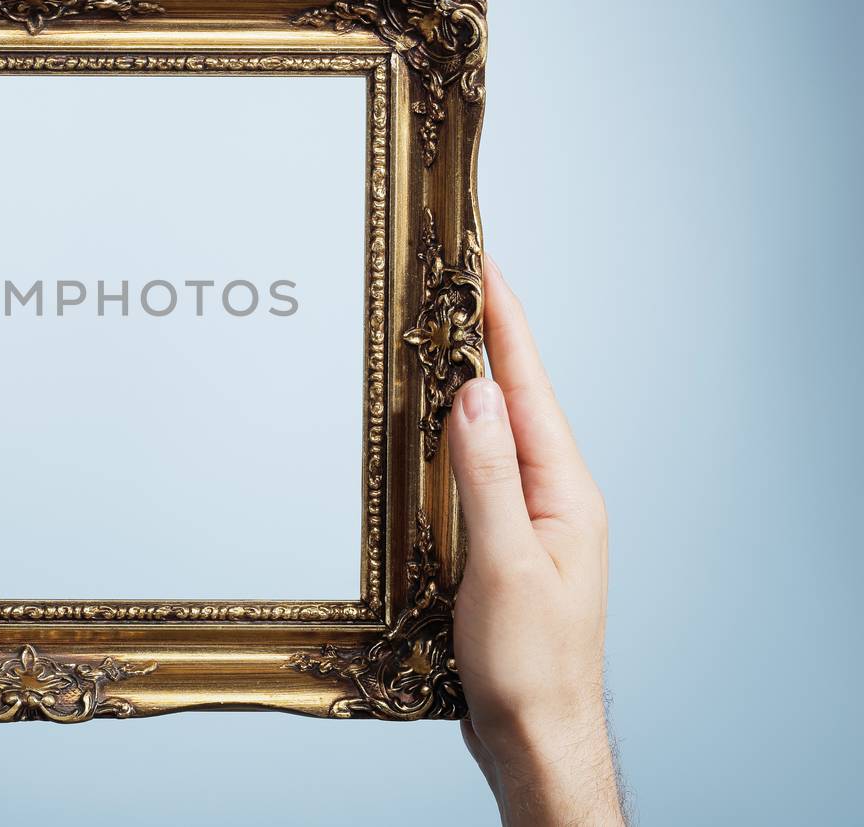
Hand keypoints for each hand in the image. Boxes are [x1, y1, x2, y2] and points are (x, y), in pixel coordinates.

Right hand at [449, 256, 624, 824]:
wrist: (533, 734)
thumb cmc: (529, 665)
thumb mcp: (506, 564)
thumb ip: (489, 476)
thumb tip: (474, 394)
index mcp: (566, 492)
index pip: (529, 387)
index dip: (505, 322)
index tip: (483, 264)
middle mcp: (554, 497)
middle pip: (515, 399)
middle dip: (484, 337)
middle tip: (450, 282)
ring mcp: (531, 520)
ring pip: (494, 433)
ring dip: (467, 382)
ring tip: (437, 334)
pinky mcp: (504, 544)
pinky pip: (478, 470)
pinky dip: (454, 436)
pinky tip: (432, 429)